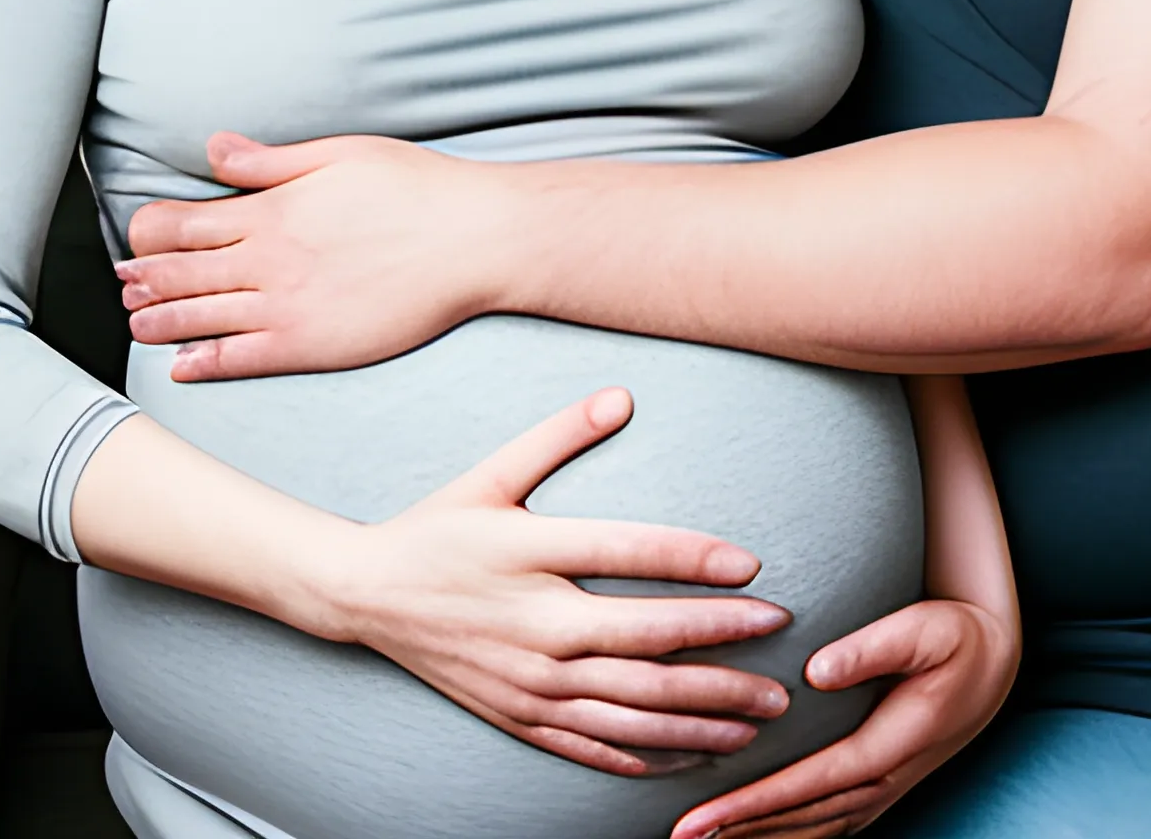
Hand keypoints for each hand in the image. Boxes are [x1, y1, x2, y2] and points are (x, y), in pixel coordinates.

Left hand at [120, 131, 492, 378]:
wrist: (473, 240)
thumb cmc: (416, 187)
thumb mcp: (341, 154)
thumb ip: (270, 160)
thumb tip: (214, 149)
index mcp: (273, 209)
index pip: (186, 225)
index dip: (151, 234)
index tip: (136, 239)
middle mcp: (269, 260)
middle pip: (183, 274)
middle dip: (146, 280)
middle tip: (124, 286)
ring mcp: (286, 307)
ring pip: (201, 318)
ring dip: (161, 321)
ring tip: (137, 323)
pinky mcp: (311, 346)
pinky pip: (241, 358)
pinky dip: (204, 362)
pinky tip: (182, 366)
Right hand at [346, 386, 793, 775]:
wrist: (365, 596)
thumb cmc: (437, 526)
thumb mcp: (491, 473)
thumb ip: (558, 435)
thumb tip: (622, 393)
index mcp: (531, 554)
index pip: (628, 555)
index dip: (694, 560)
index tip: (755, 567)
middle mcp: (535, 626)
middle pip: (645, 644)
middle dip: (723, 653)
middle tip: (785, 651)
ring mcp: (527, 682)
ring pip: (631, 709)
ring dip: (703, 716)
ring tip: (760, 716)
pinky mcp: (518, 717)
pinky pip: (593, 747)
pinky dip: (648, 755)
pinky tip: (693, 756)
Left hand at [668, 598, 1016, 838]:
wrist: (993, 663)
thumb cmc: (955, 639)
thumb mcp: (923, 630)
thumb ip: (870, 648)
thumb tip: (814, 671)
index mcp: (889, 745)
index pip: (809, 785)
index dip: (755, 803)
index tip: (705, 815)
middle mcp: (882, 778)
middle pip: (802, 816)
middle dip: (740, 828)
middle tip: (681, 835)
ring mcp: (882, 788)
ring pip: (812, 827)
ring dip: (759, 836)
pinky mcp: (878, 783)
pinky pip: (827, 820)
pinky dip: (788, 831)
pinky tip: (754, 831)